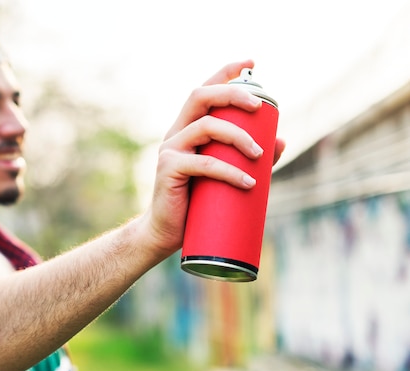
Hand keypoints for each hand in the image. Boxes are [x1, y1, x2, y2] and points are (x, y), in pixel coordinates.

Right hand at [142, 60, 285, 255]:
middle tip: (259, 104)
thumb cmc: (195, 203)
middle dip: (232, 93)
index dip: (226, 72)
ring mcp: (170, 149)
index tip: (250, 63)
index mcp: (188, 128)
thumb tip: (280, 140)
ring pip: (206, 126)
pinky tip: (248, 183)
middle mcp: (176, 132)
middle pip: (200, 96)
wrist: (165, 232)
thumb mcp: (225, 175)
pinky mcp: (169, 170)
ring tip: (259, 156)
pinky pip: (204, 164)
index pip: (204, 90)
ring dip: (239, 136)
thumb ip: (251, 157)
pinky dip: (230, 171)